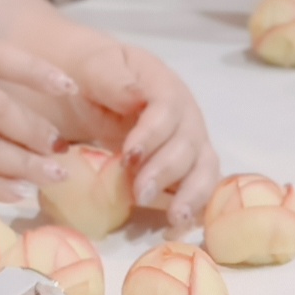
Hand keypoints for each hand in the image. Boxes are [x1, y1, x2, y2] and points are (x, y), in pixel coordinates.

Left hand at [69, 39, 219, 229]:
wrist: (89, 82)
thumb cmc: (90, 75)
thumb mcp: (92, 67)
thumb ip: (111, 79)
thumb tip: (135, 96)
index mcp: (161, 83)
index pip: (167, 109)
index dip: (153, 135)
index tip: (129, 157)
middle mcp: (183, 111)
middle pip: (188, 142)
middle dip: (166, 171)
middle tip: (140, 195)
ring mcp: (188, 138)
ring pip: (204, 166)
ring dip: (192, 193)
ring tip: (174, 220)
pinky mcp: (187, 163)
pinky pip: (201, 183)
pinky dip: (196, 205)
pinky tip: (181, 226)